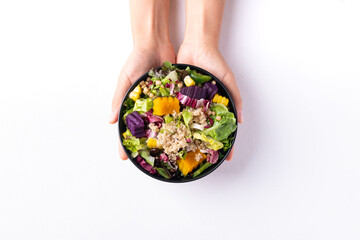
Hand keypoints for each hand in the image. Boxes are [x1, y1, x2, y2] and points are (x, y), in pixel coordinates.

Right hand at [109, 43, 174, 159]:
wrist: (156, 44)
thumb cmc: (136, 60)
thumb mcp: (126, 79)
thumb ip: (119, 98)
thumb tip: (110, 120)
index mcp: (133, 105)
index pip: (126, 128)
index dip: (124, 143)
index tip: (124, 157)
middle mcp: (148, 107)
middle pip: (146, 130)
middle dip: (146, 145)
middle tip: (149, 161)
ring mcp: (162, 103)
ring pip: (164, 123)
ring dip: (166, 136)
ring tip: (168, 152)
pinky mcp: (175, 96)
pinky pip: (178, 110)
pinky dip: (180, 120)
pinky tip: (184, 133)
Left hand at [177, 42, 242, 160]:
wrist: (196, 45)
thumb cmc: (216, 62)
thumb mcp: (228, 79)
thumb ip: (235, 97)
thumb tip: (241, 119)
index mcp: (216, 106)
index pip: (222, 129)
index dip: (225, 144)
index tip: (226, 159)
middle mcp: (201, 107)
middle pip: (203, 130)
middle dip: (203, 145)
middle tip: (201, 161)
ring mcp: (188, 103)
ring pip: (186, 123)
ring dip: (185, 136)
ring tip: (183, 152)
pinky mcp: (176, 96)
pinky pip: (174, 110)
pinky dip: (171, 121)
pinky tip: (168, 133)